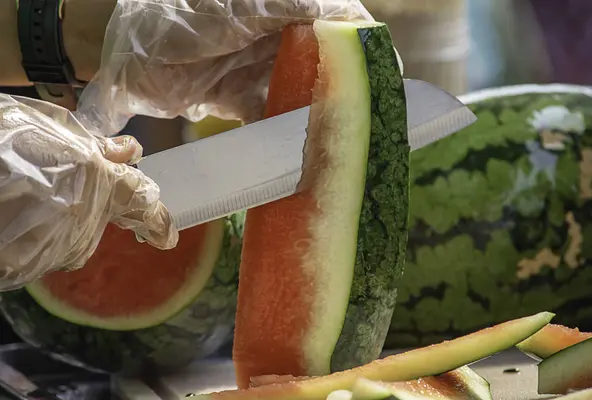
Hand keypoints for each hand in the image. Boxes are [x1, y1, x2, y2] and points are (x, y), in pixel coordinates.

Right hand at [0, 94, 177, 289]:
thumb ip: (91, 143)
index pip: (141, 202)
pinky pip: (41, 250)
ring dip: (53, 217)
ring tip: (15, 194)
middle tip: (43, 179)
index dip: (157, 219)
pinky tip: (7, 213)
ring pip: (69, 235)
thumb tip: (131, 152)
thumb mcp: (40, 125)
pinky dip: (30, 235)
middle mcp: (83, 221)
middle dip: (82, 202)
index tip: (166, 236)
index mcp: (94, 179)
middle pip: (98, 217)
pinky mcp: (24, 269)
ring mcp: (53, 248)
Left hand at [74, 0, 372, 134]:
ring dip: (315, 120)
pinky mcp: (236, 98)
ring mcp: (258, 70)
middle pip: (324, 68)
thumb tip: (351, 19)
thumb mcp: (243, 5)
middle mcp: (277, 39)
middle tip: (369, 125)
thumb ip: (297, 6)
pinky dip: (280, 137)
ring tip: (339, 145)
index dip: (366, 53)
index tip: (389, 83)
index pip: (339, 27)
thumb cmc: (181, 14)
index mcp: (284, 10)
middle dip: (346, 95)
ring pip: (300, 98)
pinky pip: (268, 119)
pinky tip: (296, 153)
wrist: (124, 50)